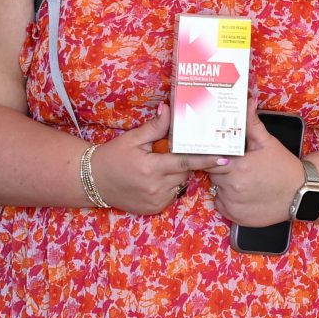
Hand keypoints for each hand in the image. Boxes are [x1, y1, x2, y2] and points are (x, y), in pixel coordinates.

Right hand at [90, 105, 224, 214]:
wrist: (93, 181)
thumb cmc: (113, 156)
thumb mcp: (132, 139)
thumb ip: (155, 127)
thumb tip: (169, 108)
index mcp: (151, 168)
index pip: (185, 162)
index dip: (206, 159)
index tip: (225, 157)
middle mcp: (156, 187)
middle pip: (185, 172)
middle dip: (183, 162)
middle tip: (170, 154)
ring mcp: (156, 201)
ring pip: (180, 184)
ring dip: (176, 175)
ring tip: (159, 167)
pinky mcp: (154, 209)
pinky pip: (172, 195)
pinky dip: (169, 187)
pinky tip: (155, 180)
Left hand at [208, 123, 306, 228]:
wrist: (299, 194)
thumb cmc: (283, 167)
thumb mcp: (268, 143)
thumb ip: (251, 124)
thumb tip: (247, 103)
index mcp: (238, 166)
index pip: (211, 158)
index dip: (216, 156)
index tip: (223, 155)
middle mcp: (232, 186)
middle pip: (213, 174)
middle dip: (221, 169)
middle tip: (238, 167)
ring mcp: (233, 204)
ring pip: (216, 189)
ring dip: (224, 184)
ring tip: (243, 180)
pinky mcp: (235, 217)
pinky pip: (221, 205)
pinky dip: (227, 200)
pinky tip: (243, 194)